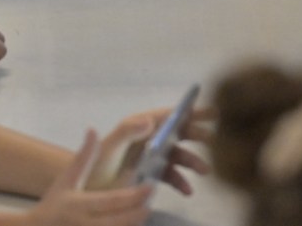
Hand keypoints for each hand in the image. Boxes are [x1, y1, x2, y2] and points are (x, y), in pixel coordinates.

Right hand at [26, 130, 150, 225]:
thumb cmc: (53, 204)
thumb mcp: (66, 180)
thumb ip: (83, 158)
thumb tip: (93, 129)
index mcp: (80, 204)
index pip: (113, 201)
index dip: (134, 195)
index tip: (151, 186)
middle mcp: (86, 224)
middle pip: (121, 221)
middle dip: (140, 212)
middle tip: (152, 199)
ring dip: (135, 224)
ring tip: (145, 212)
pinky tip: (134, 224)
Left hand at [85, 107, 212, 193]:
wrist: (87, 191)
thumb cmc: (95, 164)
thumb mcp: (110, 147)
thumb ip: (127, 132)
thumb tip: (150, 120)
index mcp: (140, 127)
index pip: (168, 115)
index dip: (190, 111)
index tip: (211, 111)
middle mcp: (150, 139)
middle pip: (179, 133)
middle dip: (197, 135)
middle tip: (214, 140)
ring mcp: (153, 157)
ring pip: (179, 156)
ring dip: (193, 161)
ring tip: (205, 170)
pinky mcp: (153, 175)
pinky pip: (172, 176)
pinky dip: (181, 183)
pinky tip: (187, 191)